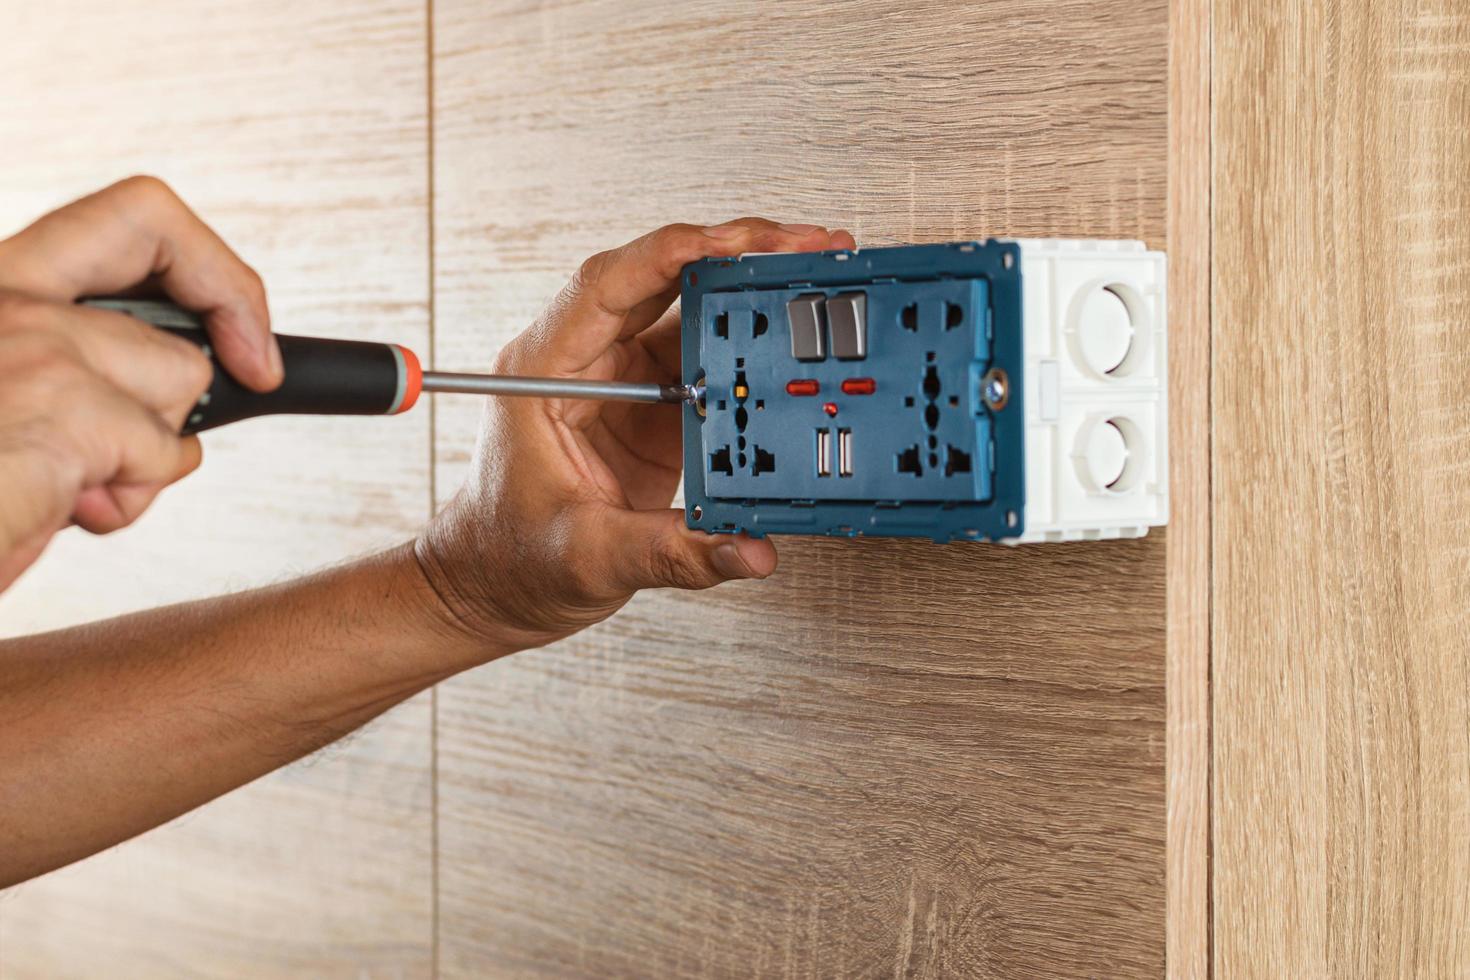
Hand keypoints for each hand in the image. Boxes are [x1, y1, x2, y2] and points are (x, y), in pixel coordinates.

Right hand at [0, 176, 281, 590]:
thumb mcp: (9, 413)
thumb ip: (72, 381)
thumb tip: (179, 407)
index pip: (126, 218)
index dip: (208, 264)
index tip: (240, 331)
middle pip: (166, 256)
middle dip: (221, 309)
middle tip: (252, 371)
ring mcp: (22, 340)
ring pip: (179, 375)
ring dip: (146, 448)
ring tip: (71, 485)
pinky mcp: (54, 404)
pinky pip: (162, 451)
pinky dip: (129, 496)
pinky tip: (62, 510)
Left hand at [415, 219, 855, 652]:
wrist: (493, 588)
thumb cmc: (507, 559)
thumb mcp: (588, 557)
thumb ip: (672, 552)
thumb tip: (747, 548)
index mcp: (544, 371)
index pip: (610, 282)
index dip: (678, 252)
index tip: (742, 241)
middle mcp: (584, 361)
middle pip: (661, 280)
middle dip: (734, 255)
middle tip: (801, 245)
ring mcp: (621, 381)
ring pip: (689, 315)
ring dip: (748, 297)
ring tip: (807, 280)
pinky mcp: (652, 409)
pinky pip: (706, 361)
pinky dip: (749, 350)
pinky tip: (788, 342)